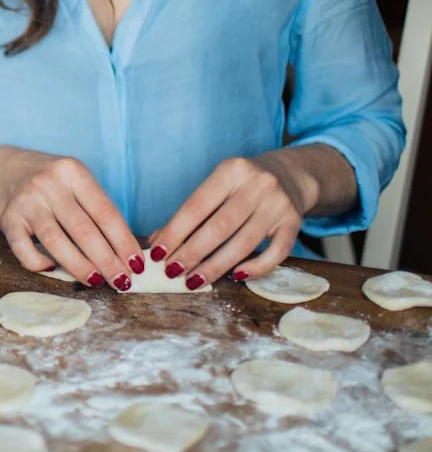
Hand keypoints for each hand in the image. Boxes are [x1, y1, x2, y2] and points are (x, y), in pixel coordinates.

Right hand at [0, 149, 142, 289]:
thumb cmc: (47, 181)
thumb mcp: (73, 179)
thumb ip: (94, 206)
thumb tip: (123, 250)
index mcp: (72, 172)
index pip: (105, 212)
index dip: (123, 242)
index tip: (136, 264)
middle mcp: (49, 185)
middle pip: (84, 230)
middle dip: (107, 261)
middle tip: (122, 282)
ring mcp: (26, 202)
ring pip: (57, 242)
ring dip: (80, 266)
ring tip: (96, 282)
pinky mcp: (8, 219)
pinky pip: (24, 249)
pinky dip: (38, 263)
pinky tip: (52, 269)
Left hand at [148, 151, 315, 290]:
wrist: (291, 174)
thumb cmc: (242, 184)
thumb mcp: (217, 187)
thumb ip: (190, 213)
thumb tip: (157, 243)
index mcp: (231, 170)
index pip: (196, 206)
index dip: (175, 232)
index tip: (157, 253)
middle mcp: (257, 185)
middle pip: (219, 227)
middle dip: (192, 253)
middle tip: (172, 271)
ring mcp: (279, 204)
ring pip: (244, 243)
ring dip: (215, 266)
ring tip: (194, 280)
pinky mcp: (295, 223)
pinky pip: (276, 253)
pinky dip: (255, 268)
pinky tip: (235, 276)